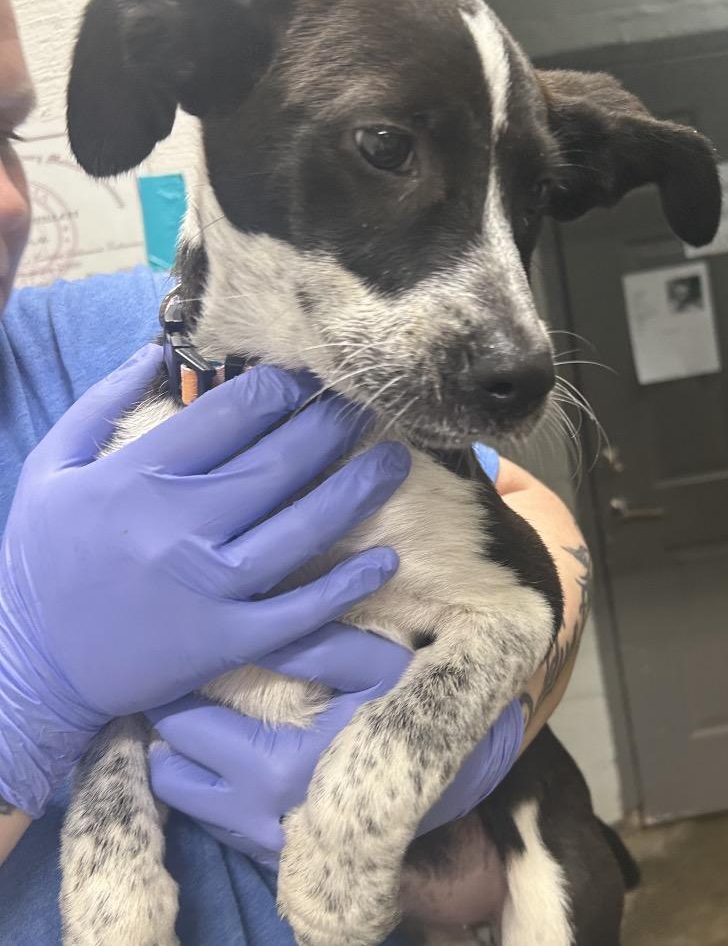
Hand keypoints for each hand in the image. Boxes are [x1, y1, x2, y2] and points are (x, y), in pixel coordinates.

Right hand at [0, 344, 409, 816]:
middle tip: (372, 402)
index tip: (315, 374)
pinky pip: (300, 610)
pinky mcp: (226, 641)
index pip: (232, 414)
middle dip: (334, 425)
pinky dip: (347, 585)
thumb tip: (154, 351)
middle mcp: (178, 527)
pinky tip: (387, 559)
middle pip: (280, 462)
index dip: (284, 387)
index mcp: (136, 477)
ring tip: (397, 459)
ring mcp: (208, 588)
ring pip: (303, 528)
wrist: (26, 669)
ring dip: (359, 490)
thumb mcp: (49, 468)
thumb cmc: (41, 560)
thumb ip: (100, 403)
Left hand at [147, 624, 523, 867]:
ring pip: (182, 799)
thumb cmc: (404, 709)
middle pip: (171, 766)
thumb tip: (252, 626)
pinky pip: (211, 821)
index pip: (185, 727)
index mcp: (272, 769)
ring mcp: (259, 844)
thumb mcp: (371, 664)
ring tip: (198, 718)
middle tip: (179, 682)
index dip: (175, 687)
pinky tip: (226, 754)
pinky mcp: (268, 856)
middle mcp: (254, 818)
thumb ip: (313, 645)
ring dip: (182, 758)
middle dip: (171, 721)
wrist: (449, 776)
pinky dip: (206, 786)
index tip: (179, 656)